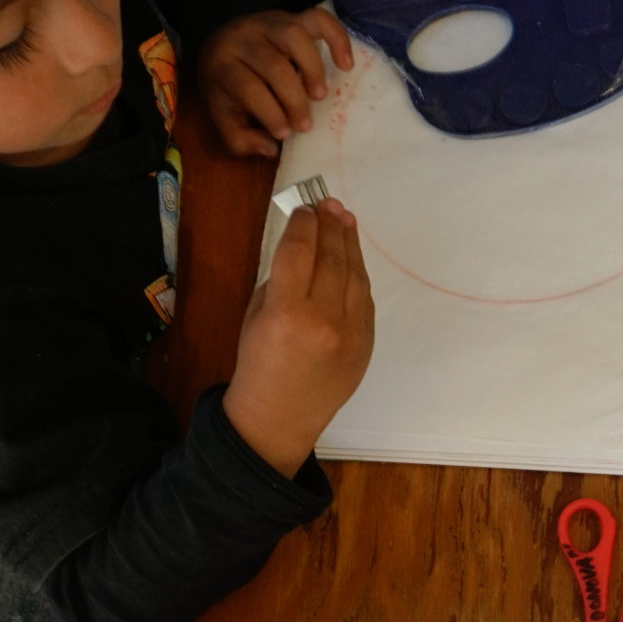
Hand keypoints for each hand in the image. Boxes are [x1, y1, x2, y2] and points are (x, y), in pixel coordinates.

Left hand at [199, 8, 354, 158]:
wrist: (222, 45)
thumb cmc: (229, 88)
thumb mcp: (224, 117)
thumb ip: (241, 140)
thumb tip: (270, 148)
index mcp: (222, 64)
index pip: (247, 87)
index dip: (269, 113)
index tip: (285, 134)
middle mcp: (243, 38)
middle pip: (274, 66)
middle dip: (293, 100)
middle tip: (304, 123)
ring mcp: (269, 23)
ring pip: (294, 37)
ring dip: (312, 69)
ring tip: (320, 96)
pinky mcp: (292, 16)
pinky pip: (318, 18)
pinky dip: (337, 39)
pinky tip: (346, 65)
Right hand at [225, 198, 374, 476]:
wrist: (279, 417)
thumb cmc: (258, 364)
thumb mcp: (256, 316)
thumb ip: (281, 281)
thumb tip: (306, 248)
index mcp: (286, 311)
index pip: (299, 250)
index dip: (304, 223)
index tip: (305, 208)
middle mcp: (323, 319)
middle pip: (332, 258)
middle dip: (331, 226)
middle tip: (330, 204)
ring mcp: (351, 333)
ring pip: (355, 276)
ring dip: (350, 245)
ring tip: (345, 220)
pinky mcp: (366, 344)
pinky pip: (364, 300)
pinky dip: (357, 275)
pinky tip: (352, 258)